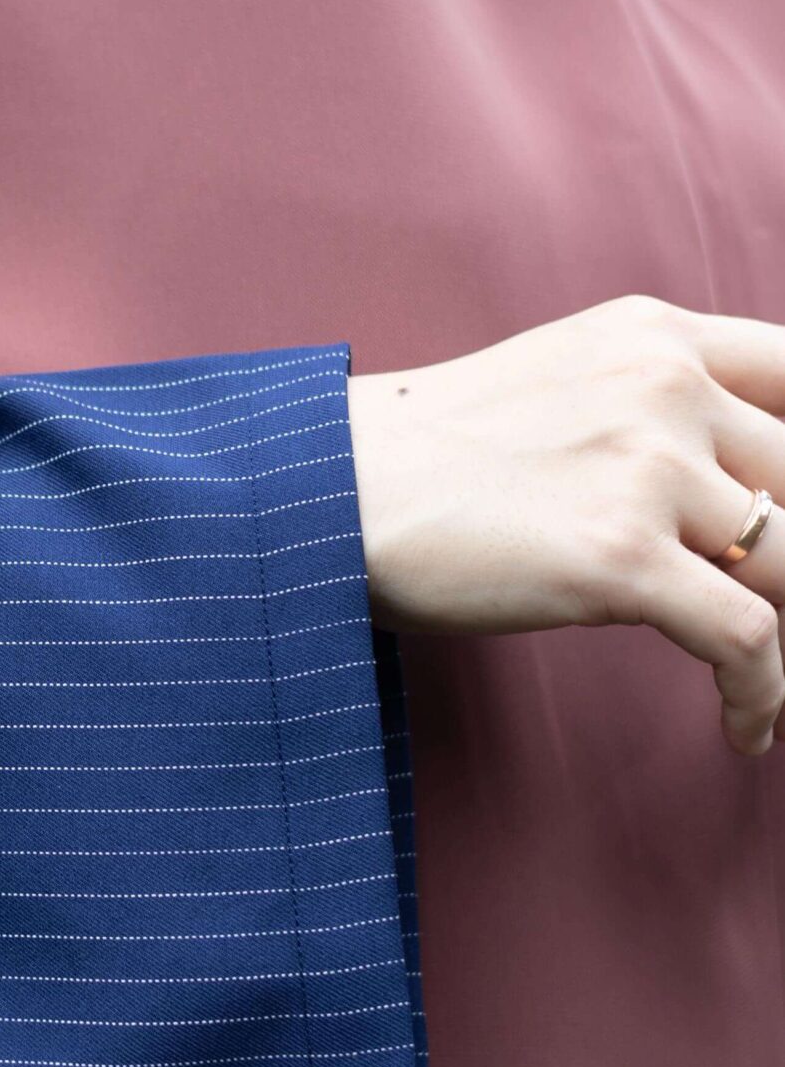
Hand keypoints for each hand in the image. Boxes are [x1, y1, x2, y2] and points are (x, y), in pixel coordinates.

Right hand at [346, 296, 784, 755]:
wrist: (326, 492)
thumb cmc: (428, 459)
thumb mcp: (561, 382)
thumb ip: (653, 403)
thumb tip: (740, 490)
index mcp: (657, 337)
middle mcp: (667, 385)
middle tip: (774, 606)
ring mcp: (648, 469)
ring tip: (766, 684)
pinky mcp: (620, 557)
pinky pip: (751, 639)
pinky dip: (764, 695)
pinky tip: (743, 729)